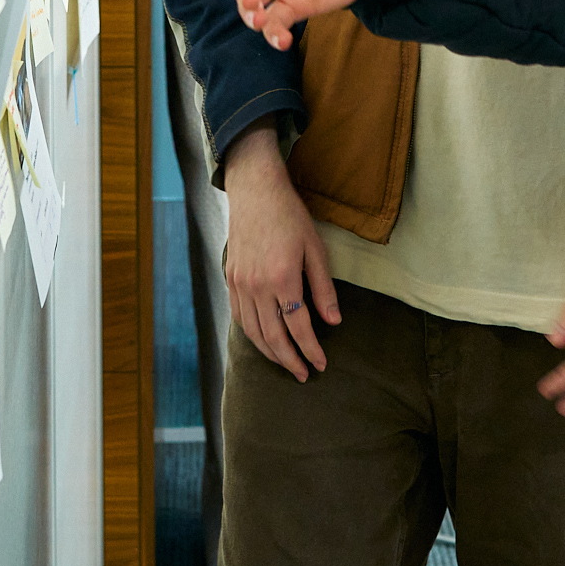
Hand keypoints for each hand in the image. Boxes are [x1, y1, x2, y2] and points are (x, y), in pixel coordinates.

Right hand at [221, 122, 340, 381]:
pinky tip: (263, 340)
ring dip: (270, 353)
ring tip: (286, 363)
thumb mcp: (316, 249)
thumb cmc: (290, 216)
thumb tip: (333, 321)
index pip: (298, 327)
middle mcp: (257, 286)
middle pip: (273, 337)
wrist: (255, 192)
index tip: (321, 365)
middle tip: (304, 374)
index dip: (311, 349)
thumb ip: (323, 288)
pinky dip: (252, 335)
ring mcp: (240, 284)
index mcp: (283, 279)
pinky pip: (240, 317)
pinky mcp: (231, 279)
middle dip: (290, 360)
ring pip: (253, 332)